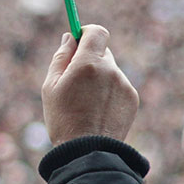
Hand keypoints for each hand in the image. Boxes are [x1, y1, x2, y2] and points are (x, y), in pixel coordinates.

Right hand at [41, 25, 138, 144]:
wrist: (88, 152)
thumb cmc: (63, 119)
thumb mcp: (50, 87)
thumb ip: (61, 57)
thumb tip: (70, 37)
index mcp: (88, 63)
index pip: (96, 32)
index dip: (87, 33)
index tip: (79, 41)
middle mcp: (110, 69)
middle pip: (103, 52)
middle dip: (90, 60)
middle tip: (76, 80)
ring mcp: (124, 84)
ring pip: (111, 71)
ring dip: (100, 79)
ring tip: (87, 104)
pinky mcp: (132, 99)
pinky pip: (119, 87)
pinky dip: (110, 94)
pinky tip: (99, 112)